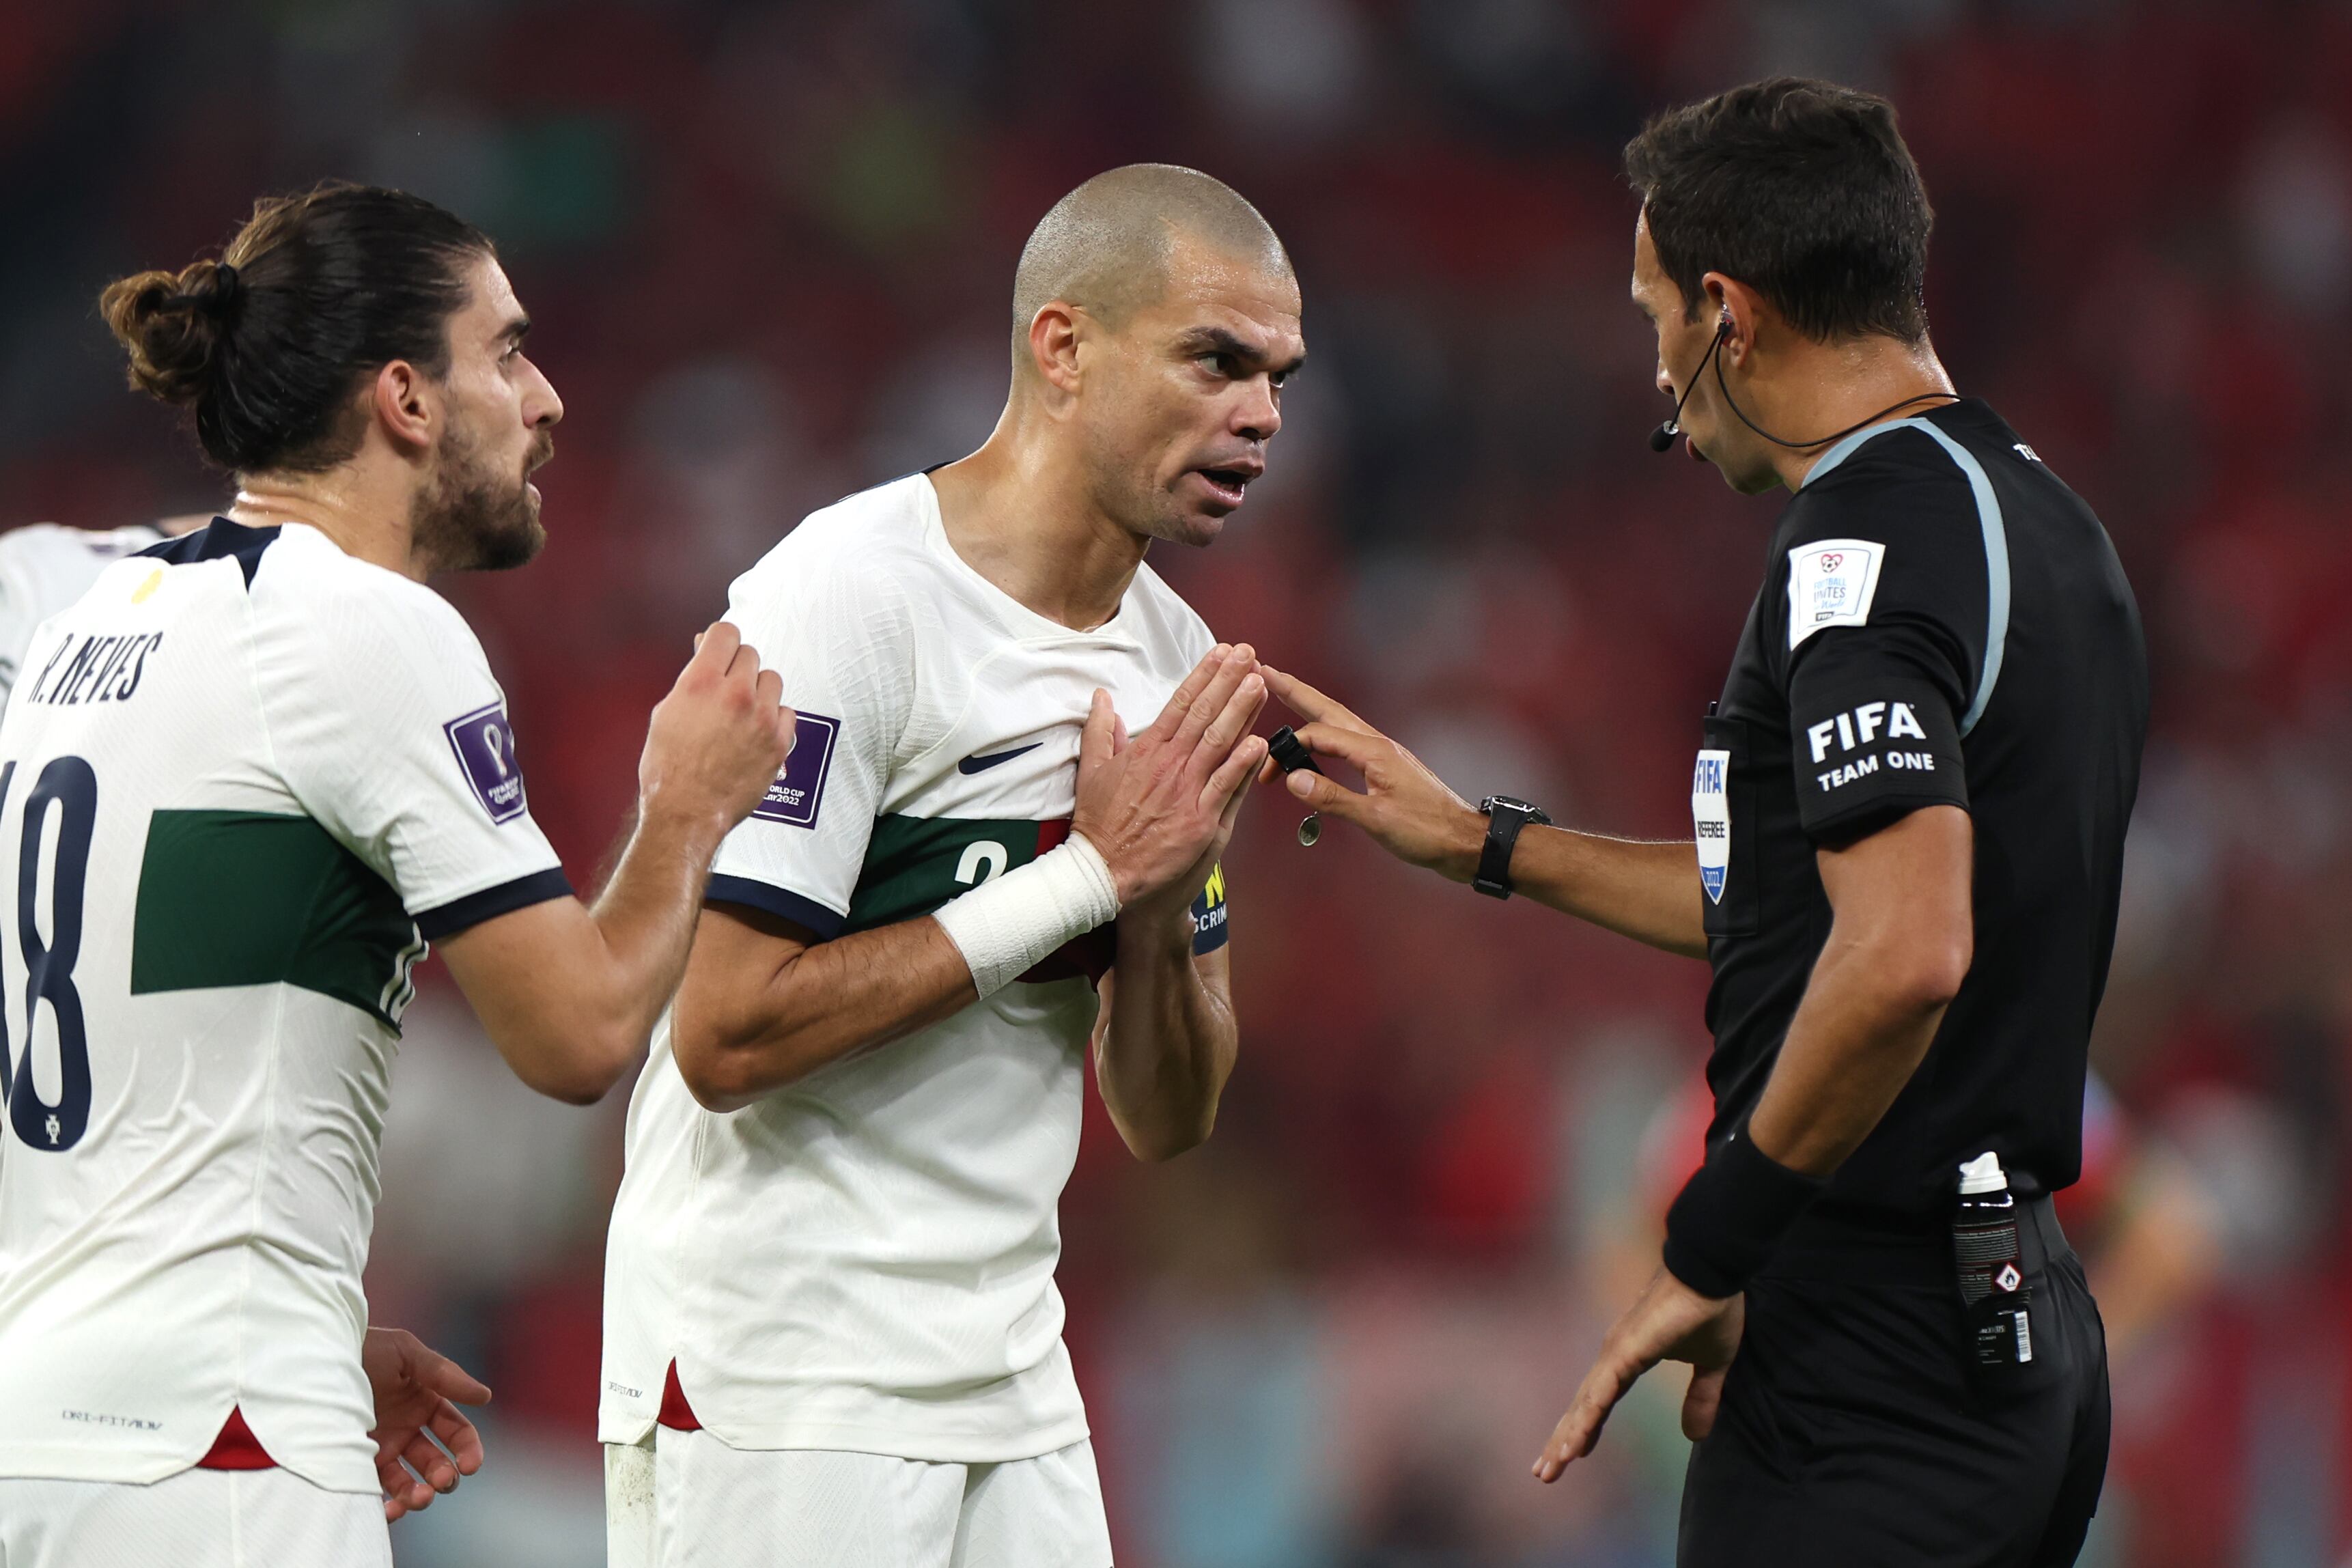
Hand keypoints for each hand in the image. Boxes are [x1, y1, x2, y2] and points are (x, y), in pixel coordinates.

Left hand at [364, 1326, 492, 1521]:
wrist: (312, 1357)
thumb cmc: (362, 1348)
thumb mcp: (406, 1353)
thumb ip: (445, 1374)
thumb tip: (485, 1397)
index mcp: (424, 1402)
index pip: (457, 1431)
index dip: (468, 1449)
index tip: (470, 1465)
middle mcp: (406, 1428)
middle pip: (436, 1461)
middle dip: (444, 1476)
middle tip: (442, 1480)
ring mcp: (380, 1447)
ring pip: (408, 1482)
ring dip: (419, 1495)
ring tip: (418, 1498)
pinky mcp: (354, 1462)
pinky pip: (374, 1491)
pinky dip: (386, 1505)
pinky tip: (390, 1509)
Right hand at [639, 621, 795, 840]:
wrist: (688, 811)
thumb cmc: (670, 769)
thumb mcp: (666, 713)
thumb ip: (691, 678)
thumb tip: (704, 652)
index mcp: (701, 683)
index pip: (726, 633)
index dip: (721, 640)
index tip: (720, 649)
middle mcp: (735, 695)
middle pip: (750, 654)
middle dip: (737, 666)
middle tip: (726, 686)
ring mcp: (762, 718)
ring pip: (772, 679)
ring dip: (758, 689)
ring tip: (741, 711)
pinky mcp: (779, 741)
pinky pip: (787, 711)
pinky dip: (775, 717)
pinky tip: (756, 730)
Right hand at [1075, 644, 1268, 911]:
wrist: (1103, 874)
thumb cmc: (1099, 826)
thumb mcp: (1091, 772)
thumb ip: (1100, 731)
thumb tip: (1102, 698)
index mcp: (1146, 751)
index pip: (1180, 704)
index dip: (1204, 675)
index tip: (1223, 652)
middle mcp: (1168, 766)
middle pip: (1204, 716)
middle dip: (1228, 682)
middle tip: (1249, 655)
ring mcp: (1186, 793)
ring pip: (1219, 744)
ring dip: (1241, 712)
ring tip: (1260, 684)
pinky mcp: (1200, 822)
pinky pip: (1226, 788)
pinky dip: (1243, 765)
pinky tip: (1261, 743)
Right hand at [1257, 667, 1488, 880]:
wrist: (1463, 841)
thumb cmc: (1427, 831)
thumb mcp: (1375, 818)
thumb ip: (1333, 798)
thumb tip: (1293, 780)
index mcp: (1373, 752)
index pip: (1318, 736)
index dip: (1288, 750)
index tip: (1267, 772)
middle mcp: (1377, 745)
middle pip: (1329, 710)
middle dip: (1297, 692)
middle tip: (1268, 672)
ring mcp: (1383, 754)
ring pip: (1339, 722)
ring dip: (1311, 708)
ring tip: (1288, 694)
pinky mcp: (1386, 768)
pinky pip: (1348, 741)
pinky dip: (1327, 733)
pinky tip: (1321, 740)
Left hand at [1532, 1266, 1743, 1482]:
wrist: (1715, 1274)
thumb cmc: (1711, 1311)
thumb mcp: (1711, 1366)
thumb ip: (1701, 1398)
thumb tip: (1695, 1436)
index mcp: (1630, 1359)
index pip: (1601, 1402)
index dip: (1586, 1428)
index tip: (1572, 1454)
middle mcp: (1614, 1356)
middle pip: (1584, 1407)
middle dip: (1563, 1440)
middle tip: (1543, 1471)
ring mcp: (1616, 1352)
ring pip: (1585, 1404)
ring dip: (1566, 1438)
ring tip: (1549, 1469)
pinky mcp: (1625, 1351)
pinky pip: (1602, 1392)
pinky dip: (1586, 1419)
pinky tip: (1573, 1445)